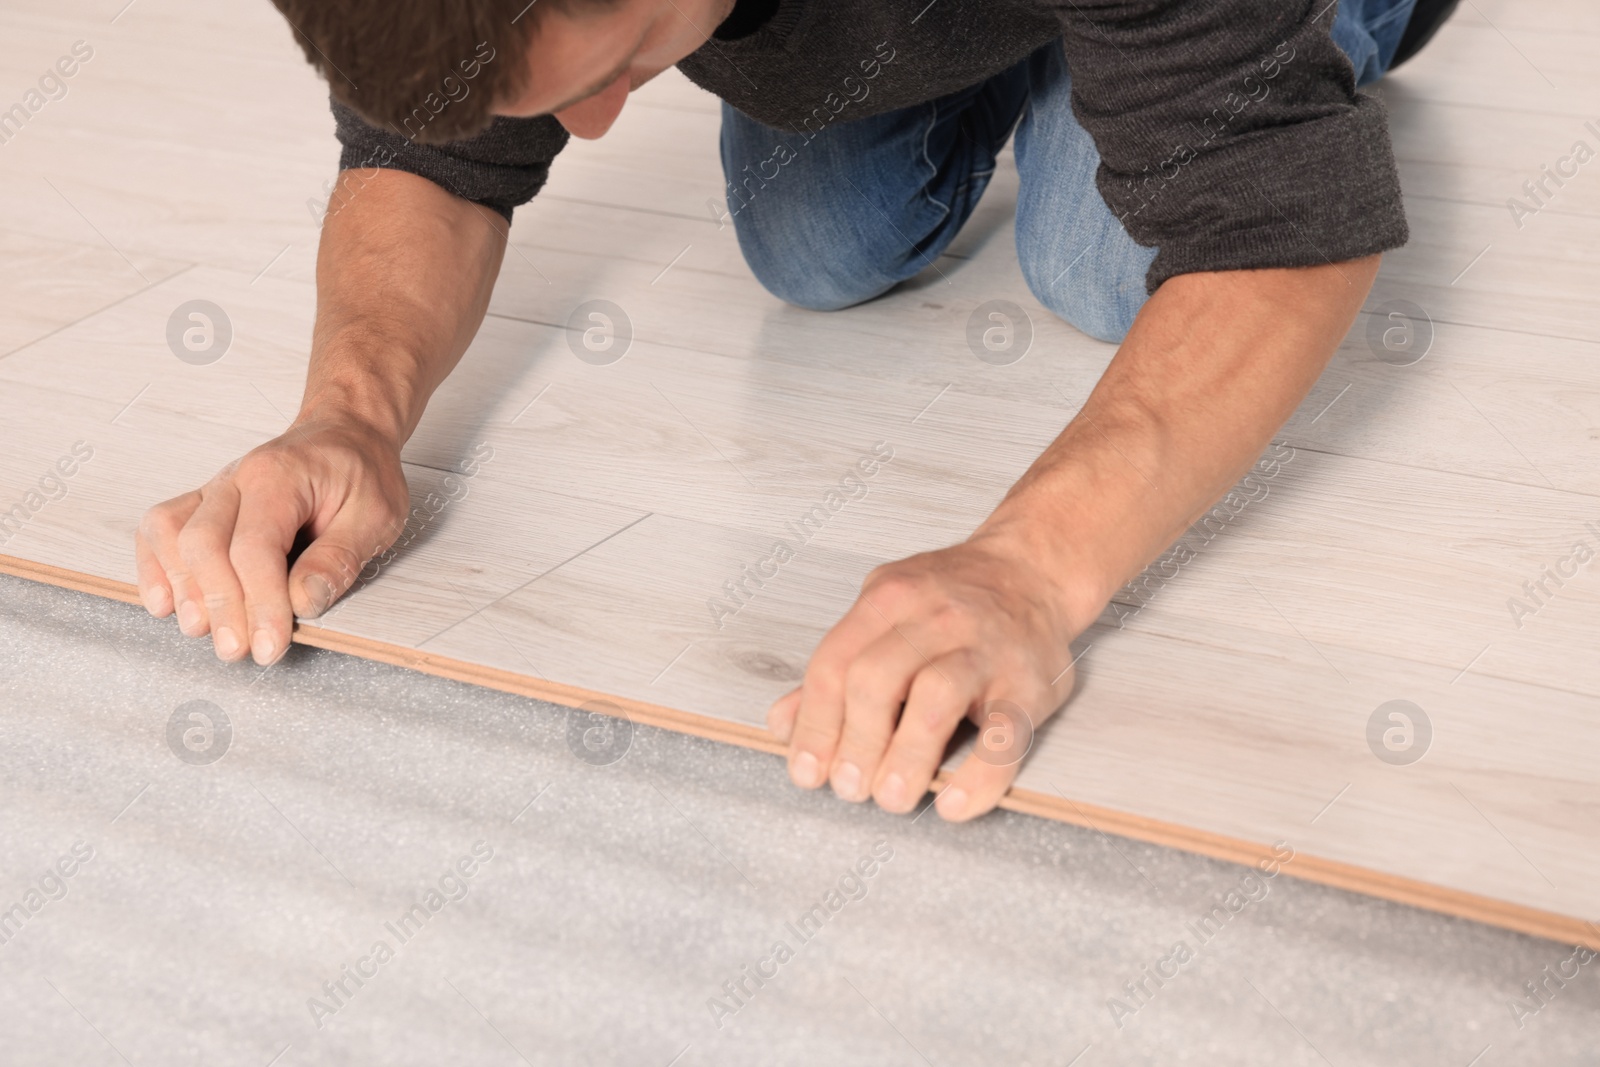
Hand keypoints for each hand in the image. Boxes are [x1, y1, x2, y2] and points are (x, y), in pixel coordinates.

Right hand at [135, 416, 409, 664]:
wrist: (346, 435)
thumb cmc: (362, 474)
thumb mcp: (376, 514)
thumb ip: (340, 558)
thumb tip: (304, 601)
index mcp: (281, 476)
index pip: (255, 547)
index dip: (260, 602)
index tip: (271, 646)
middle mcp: (237, 479)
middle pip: (204, 544)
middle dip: (219, 606)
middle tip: (238, 650)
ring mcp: (214, 489)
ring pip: (171, 535)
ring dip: (183, 589)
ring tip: (204, 631)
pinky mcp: (203, 503)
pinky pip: (160, 529)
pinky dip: (155, 567)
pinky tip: (165, 603)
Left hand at [765, 527, 1095, 821]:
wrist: (1032, 570)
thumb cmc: (952, 600)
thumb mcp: (883, 612)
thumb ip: (836, 666)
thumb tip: (783, 724)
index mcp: (890, 599)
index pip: (835, 663)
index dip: (815, 724)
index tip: (807, 770)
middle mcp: (936, 617)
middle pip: (877, 680)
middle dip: (856, 743)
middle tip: (850, 788)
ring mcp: (986, 649)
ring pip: (936, 699)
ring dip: (905, 757)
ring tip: (891, 797)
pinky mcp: (1030, 684)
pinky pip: (1006, 735)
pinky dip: (978, 776)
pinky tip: (954, 803)